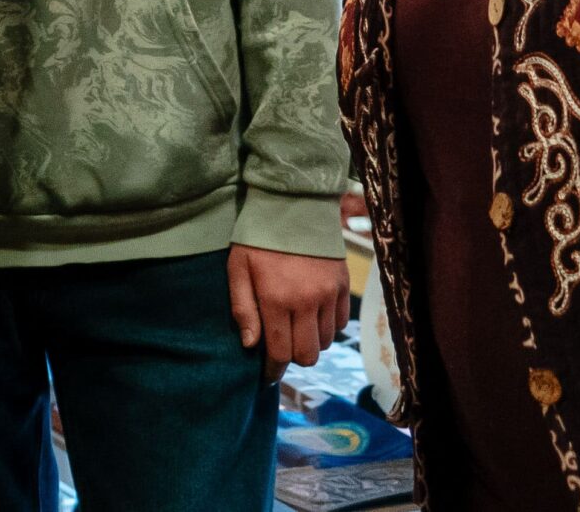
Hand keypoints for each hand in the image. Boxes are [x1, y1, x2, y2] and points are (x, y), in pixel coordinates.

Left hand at [227, 244, 350, 381]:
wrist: (292, 204)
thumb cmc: (257, 238)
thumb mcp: (237, 269)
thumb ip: (242, 309)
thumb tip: (251, 345)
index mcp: (276, 299)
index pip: (281, 352)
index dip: (273, 369)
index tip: (267, 374)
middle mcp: (306, 301)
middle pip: (308, 354)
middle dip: (292, 357)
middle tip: (281, 346)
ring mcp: (328, 294)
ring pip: (326, 341)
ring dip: (310, 341)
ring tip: (295, 328)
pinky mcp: (342, 285)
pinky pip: (340, 322)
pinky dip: (327, 326)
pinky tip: (312, 315)